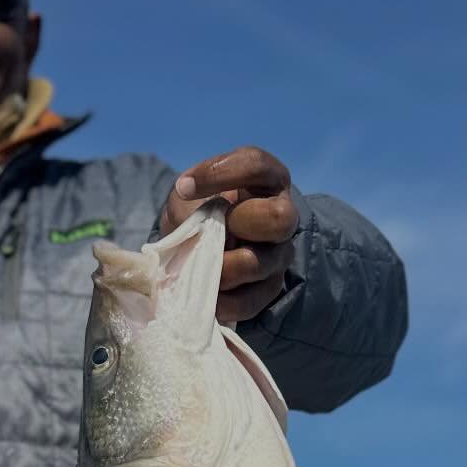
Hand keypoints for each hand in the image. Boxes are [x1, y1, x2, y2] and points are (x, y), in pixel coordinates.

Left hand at [160, 146, 296, 323]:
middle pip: (278, 218)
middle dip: (238, 225)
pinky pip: (250, 300)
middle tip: (209, 231)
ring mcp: (279, 254)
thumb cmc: (198, 212)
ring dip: (220, 268)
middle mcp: (282, 214)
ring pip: (257, 263)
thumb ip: (188, 206)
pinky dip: (222, 301)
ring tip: (198, 266)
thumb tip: (191, 234)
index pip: (256, 165)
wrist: (201, 248)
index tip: (184, 186)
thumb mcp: (188, 199)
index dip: (221, 173)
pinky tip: (205, 295)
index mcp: (266, 180)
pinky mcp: (269, 288)